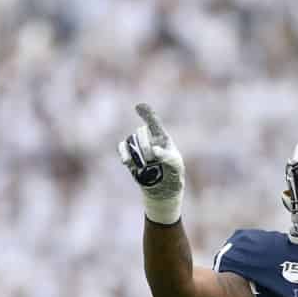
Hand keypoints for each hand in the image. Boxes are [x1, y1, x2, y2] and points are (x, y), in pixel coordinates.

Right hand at [117, 103, 185, 223]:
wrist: (163, 189)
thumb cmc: (173, 175)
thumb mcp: (175, 166)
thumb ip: (167, 156)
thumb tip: (154, 150)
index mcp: (163, 138)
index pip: (154, 122)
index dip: (146, 113)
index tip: (138, 106)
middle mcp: (149, 139)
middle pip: (141, 132)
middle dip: (145, 145)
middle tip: (152, 160)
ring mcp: (139, 147)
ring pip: (131, 140)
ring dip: (137, 152)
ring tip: (145, 166)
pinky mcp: (130, 156)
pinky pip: (122, 147)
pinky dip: (123, 152)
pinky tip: (126, 162)